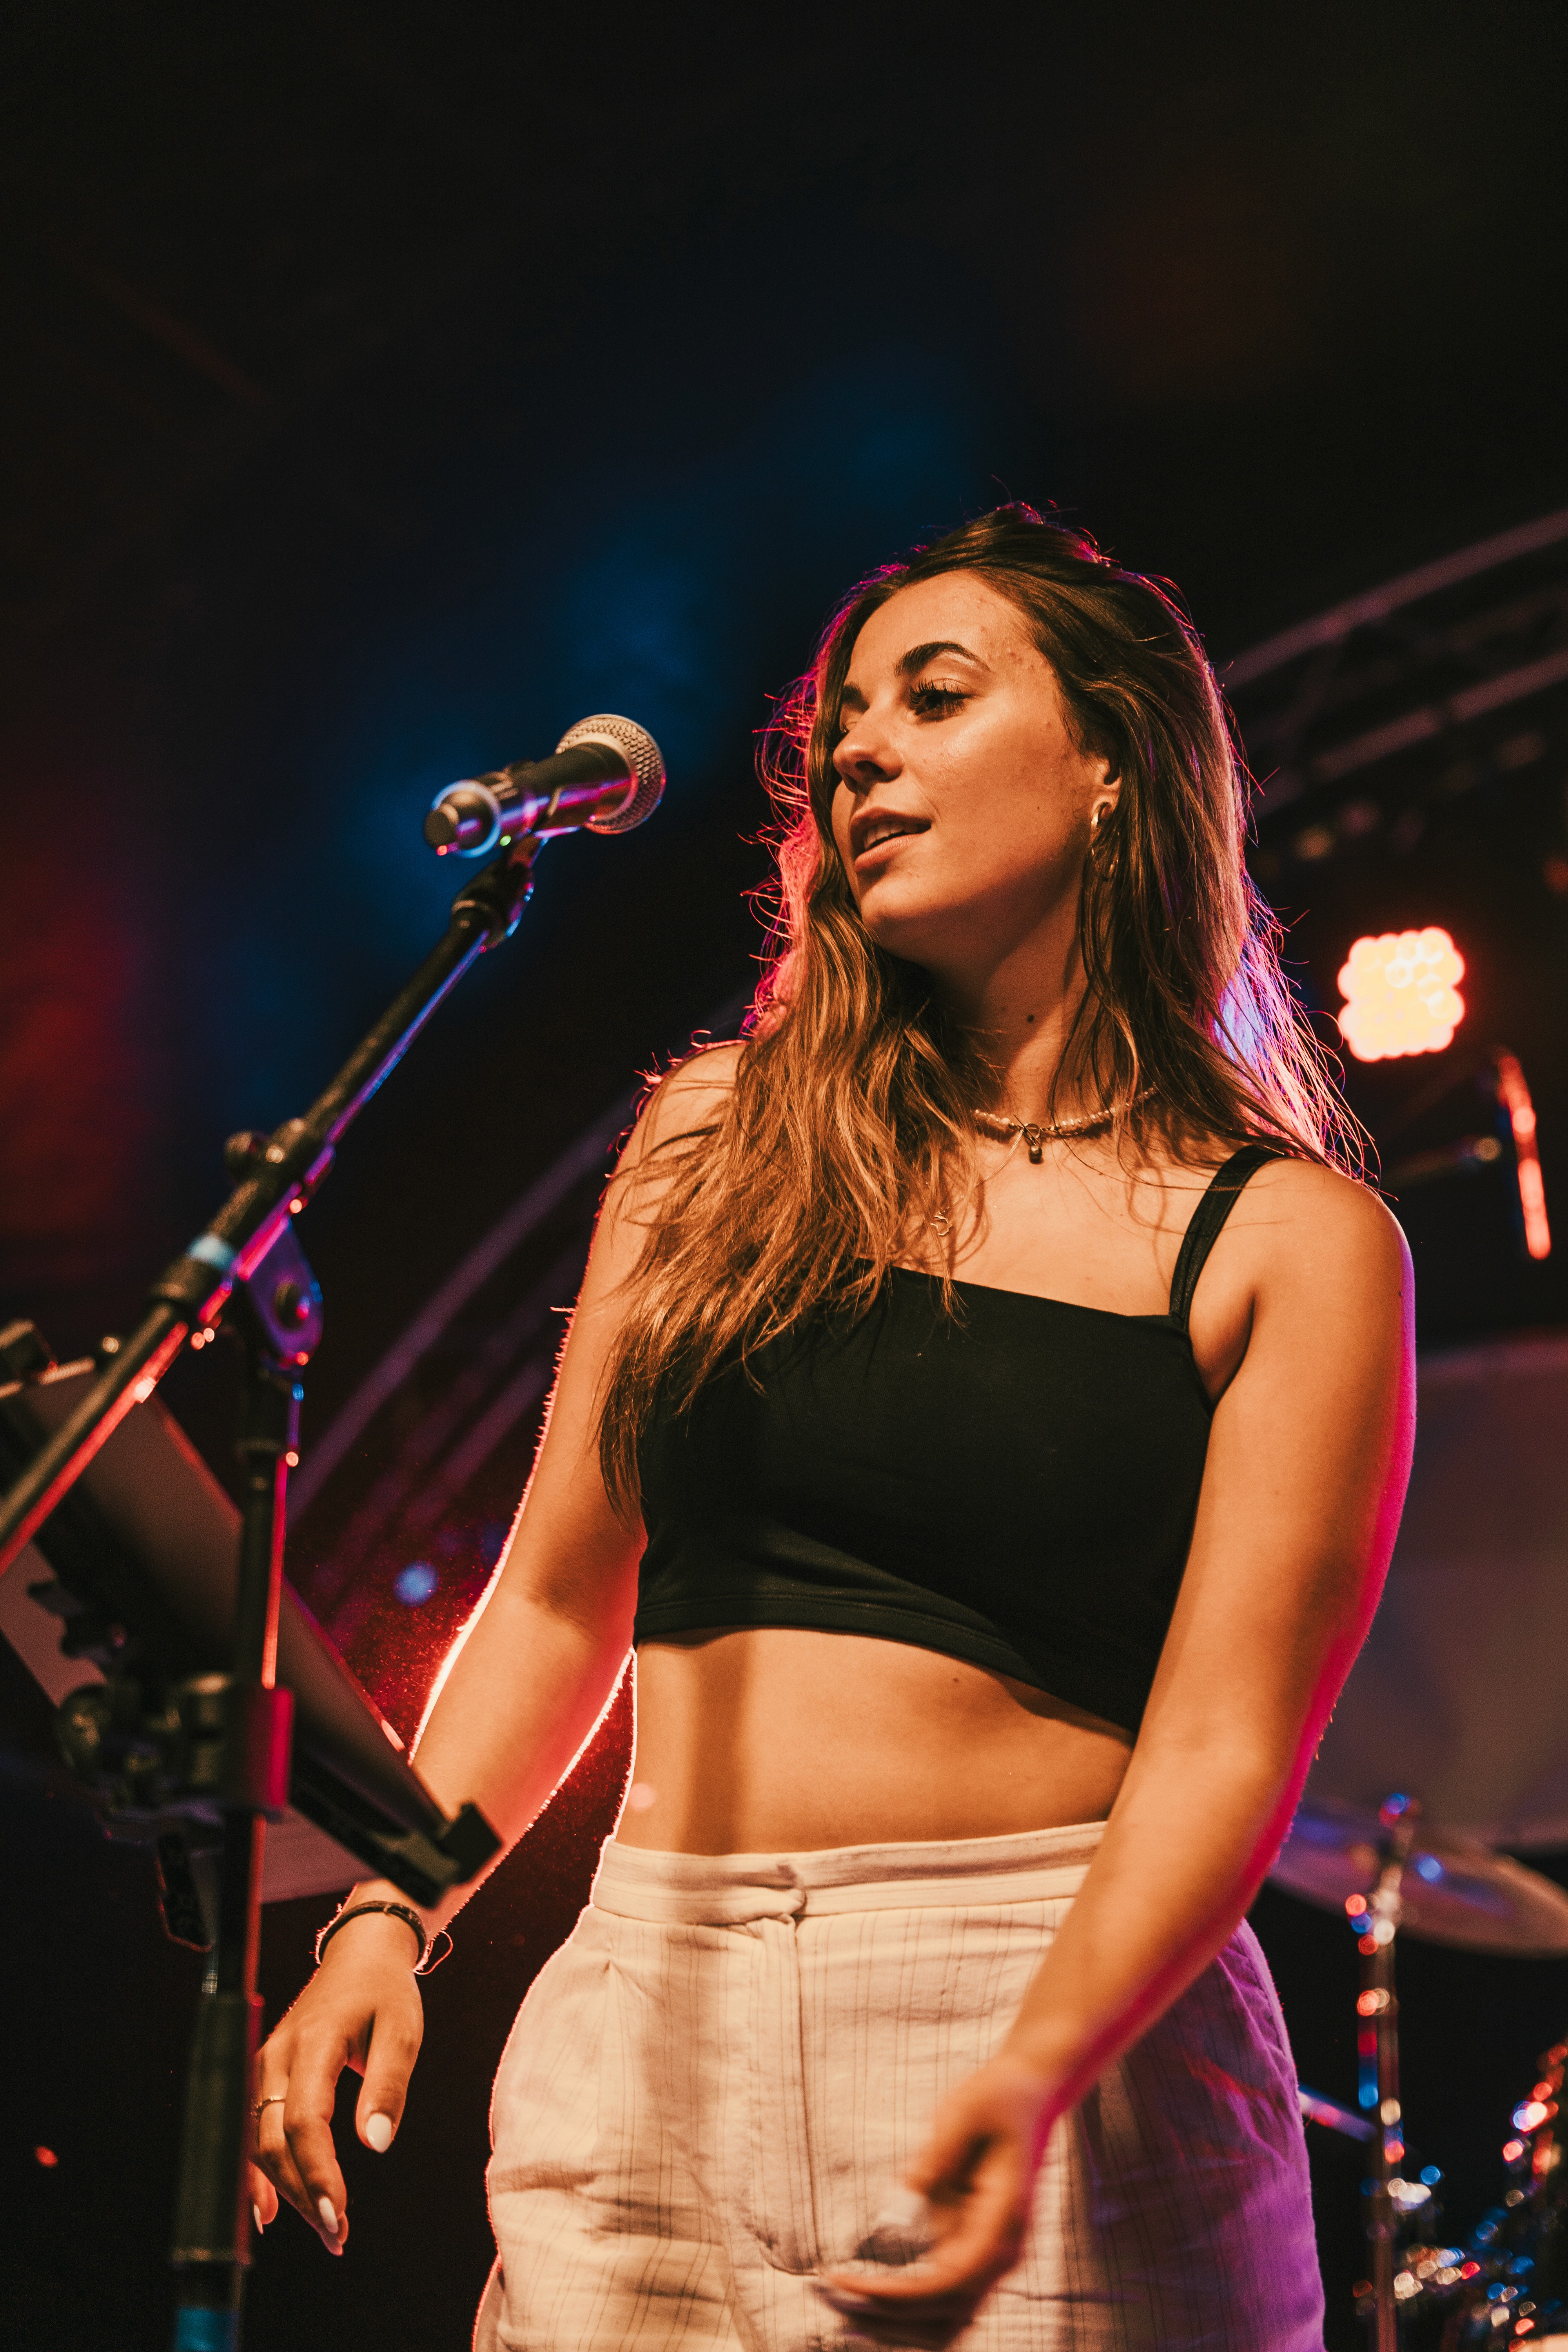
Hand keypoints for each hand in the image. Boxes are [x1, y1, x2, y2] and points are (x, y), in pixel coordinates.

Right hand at [248, 1912, 424, 2255]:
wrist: (361, 1956)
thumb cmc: (385, 1993)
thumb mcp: (402, 2031)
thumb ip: (388, 2085)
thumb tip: (376, 2145)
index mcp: (313, 2042)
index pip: (304, 2120)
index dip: (316, 2172)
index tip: (338, 2215)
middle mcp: (277, 2056)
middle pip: (274, 2140)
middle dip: (303, 2193)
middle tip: (338, 2236)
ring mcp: (264, 2066)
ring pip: (259, 2143)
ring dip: (286, 2190)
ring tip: (325, 2228)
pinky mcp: (264, 2077)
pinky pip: (253, 2132)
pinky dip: (261, 2174)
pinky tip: (271, 2213)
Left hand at [818, 2051, 1060, 2342]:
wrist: (1028, 2090)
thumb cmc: (996, 2097)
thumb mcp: (962, 2113)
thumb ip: (934, 2160)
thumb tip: (899, 2209)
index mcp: (1004, 2221)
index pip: (949, 2283)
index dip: (896, 2295)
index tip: (846, 2284)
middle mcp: (1002, 2251)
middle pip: (945, 2315)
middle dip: (886, 2315)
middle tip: (829, 2295)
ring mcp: (989, 2255)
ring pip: (946, 2321)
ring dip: (894, 2321)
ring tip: (839, 2300)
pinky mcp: (973, 2248)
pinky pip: (942, 2299)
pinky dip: (906, 2307)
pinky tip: (864, 2295)